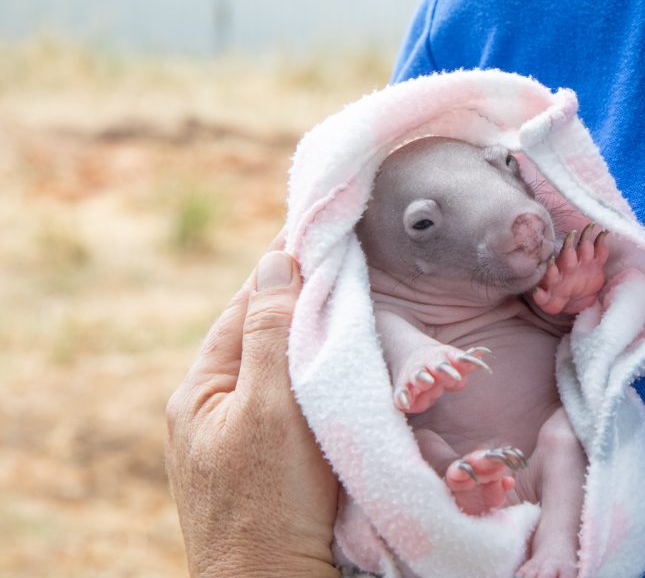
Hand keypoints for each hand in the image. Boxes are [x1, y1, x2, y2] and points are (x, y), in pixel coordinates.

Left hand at [165, 248, 338, 577]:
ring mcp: (243, 436)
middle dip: (305, 294)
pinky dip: (324, 370)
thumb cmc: (269, 504)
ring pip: (284, 364)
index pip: (247, 303)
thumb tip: (276, 257)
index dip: (285, 262)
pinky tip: (354, 363)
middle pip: (265, 331)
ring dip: (319, 332)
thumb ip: (271, 332)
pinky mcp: (274, 461)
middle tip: (354, 253)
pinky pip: (298, 397)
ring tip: (360, 297)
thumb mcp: (269, 408)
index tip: (324, 222)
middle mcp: (216, 408)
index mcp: (201, 388)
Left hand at [531, 223, 609, 314]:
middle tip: (571, 233)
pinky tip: (606, 232)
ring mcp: (583, 263)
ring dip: (585, 238)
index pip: (554, 271)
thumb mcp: (549, 302)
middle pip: (569, 254)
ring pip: (584, 248)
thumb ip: (542, 297)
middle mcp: (569, 267)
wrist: (573, 297)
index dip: (551, 267)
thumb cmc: (558, 297)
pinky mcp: (596, 265)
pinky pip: (601, 251)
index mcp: (557, 277)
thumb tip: (536, 291)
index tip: (550, 260)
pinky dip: (603, 241)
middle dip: (570, 245)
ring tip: (590, 227)